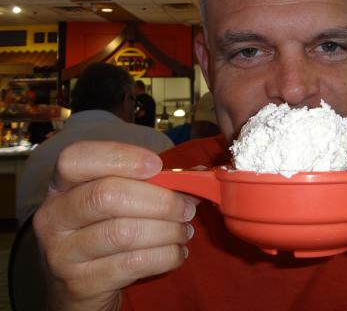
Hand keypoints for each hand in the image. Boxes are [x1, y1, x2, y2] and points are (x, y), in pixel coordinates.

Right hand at [32, 141, 197, 310]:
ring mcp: (63, 253)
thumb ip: (151, 180)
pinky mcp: (82, 283)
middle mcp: (54, 216)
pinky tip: (177, 252)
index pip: (77, 158)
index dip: (120, 157)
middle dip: (159, 200)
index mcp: (61, 185)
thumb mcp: (119, 198)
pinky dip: (165, 256)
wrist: (81, 285)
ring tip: (184, 231)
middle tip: (186, 208)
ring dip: (167, 230)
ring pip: (123, 233)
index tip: (157, 165)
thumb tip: (196, 175)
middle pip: (107, 196)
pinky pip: (133, 264)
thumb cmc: (106, 228)